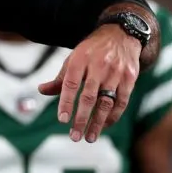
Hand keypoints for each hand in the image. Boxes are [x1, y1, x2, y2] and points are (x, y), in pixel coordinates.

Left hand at [38, 24, 140, 142]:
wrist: (121, 35)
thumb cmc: (91, 52)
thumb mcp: (73, 59)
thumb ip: (60, 78)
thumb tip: (41, 91)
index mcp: (80, 60)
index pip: (71, 84)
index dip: (66, 103)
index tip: (62, 120)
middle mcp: (98, 66)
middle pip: (89, 97)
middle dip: (81, 119)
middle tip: (74, 136)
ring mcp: (116, 72)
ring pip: (106, 102)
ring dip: (98, 123)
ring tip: (89, 137)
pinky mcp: (130, 78)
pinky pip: (122, 101)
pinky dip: (113, 116)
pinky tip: (104, 126)